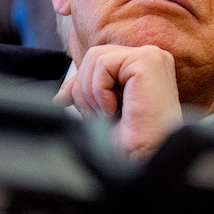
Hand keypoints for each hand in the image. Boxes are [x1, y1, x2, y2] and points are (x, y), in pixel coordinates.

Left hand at [54, 44, 184, 159]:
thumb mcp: (102, 112)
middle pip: (95, 55)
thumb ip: (86, 94)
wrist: (148, 158)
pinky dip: (100, 90)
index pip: (100, 60)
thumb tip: (61, 95)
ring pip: (96, 58)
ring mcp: (151, 57)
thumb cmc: (135, 143)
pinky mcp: (147, 61)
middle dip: (84, 88)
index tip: (67, 102)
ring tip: (108, 113)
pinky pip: (104, 64)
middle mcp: (151, 58)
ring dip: (92, 92)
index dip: (81, 82)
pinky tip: (114, 108)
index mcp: (143, 67)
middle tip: (97, 115)